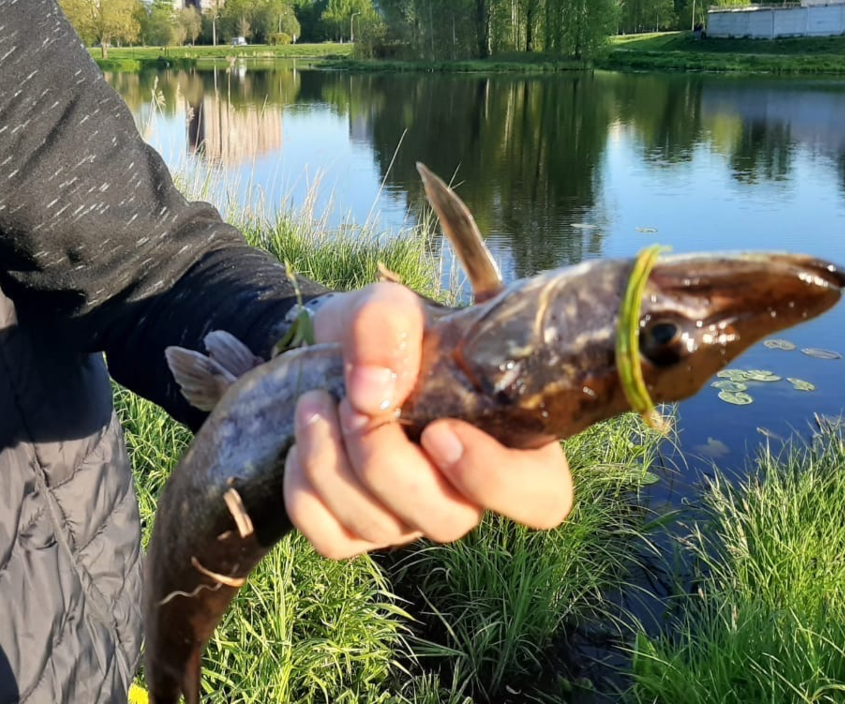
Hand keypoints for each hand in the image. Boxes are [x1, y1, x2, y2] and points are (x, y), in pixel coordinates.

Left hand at [282, 282, 574, 558]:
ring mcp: (410, 518)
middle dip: (385, 463)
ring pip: (380, 528)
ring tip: (313, 402)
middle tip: (351, 403)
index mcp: (506, 436)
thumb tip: (373, 392)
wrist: (325, 351)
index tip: (439, 430)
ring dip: (331, 463)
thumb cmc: (382, 333)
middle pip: (448, 520)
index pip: (541, 498)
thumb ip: (388, 325)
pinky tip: (303, 442)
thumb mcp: (387, 305)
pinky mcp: (356, 531)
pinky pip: (331, 539)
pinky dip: (304, 492)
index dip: (496, 479)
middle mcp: (465, 490)